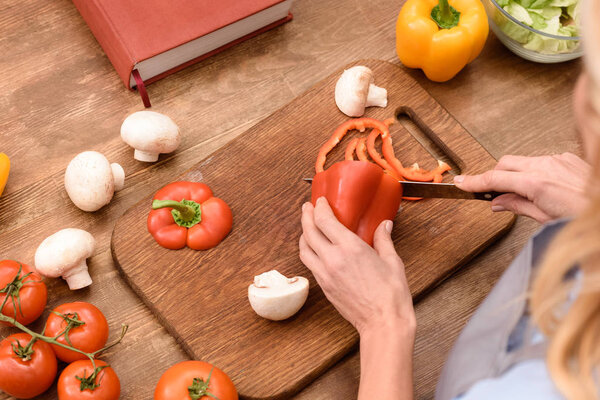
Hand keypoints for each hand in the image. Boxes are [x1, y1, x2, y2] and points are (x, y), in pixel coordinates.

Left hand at [299, 197, 414, 336]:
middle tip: (307, 208)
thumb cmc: (391, 295)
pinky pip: (309, 264)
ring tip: (308, 226)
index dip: (319, 207)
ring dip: (303, 234)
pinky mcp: (324, 287)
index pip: (324, 221)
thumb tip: (384, 225)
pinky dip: (308, 251)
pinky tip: (315, 249)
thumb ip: (384, 240)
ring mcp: (325, 274)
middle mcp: (333, 259)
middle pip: (308, 232)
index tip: (320, 201)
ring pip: (304, 249)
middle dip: (306, 216)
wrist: (383, 323)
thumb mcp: (392, 261)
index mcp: (350, 248)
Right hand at [454, 152, 590, 222]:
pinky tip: (540, 186)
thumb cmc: (583, 215)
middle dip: (494, 176)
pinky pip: (540, 161)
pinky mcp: (567, 159)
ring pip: (522, 161)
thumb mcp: (545, 218)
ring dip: (514, 174)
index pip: (494, 179)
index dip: (474, 182)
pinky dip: (533, 172)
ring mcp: (557, 159)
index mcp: (536, 183)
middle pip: (504, 164)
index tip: (461, 183)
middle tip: (489, 193)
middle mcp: (545, 166)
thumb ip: (518, 206)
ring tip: (518, 193)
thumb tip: (498, 203)